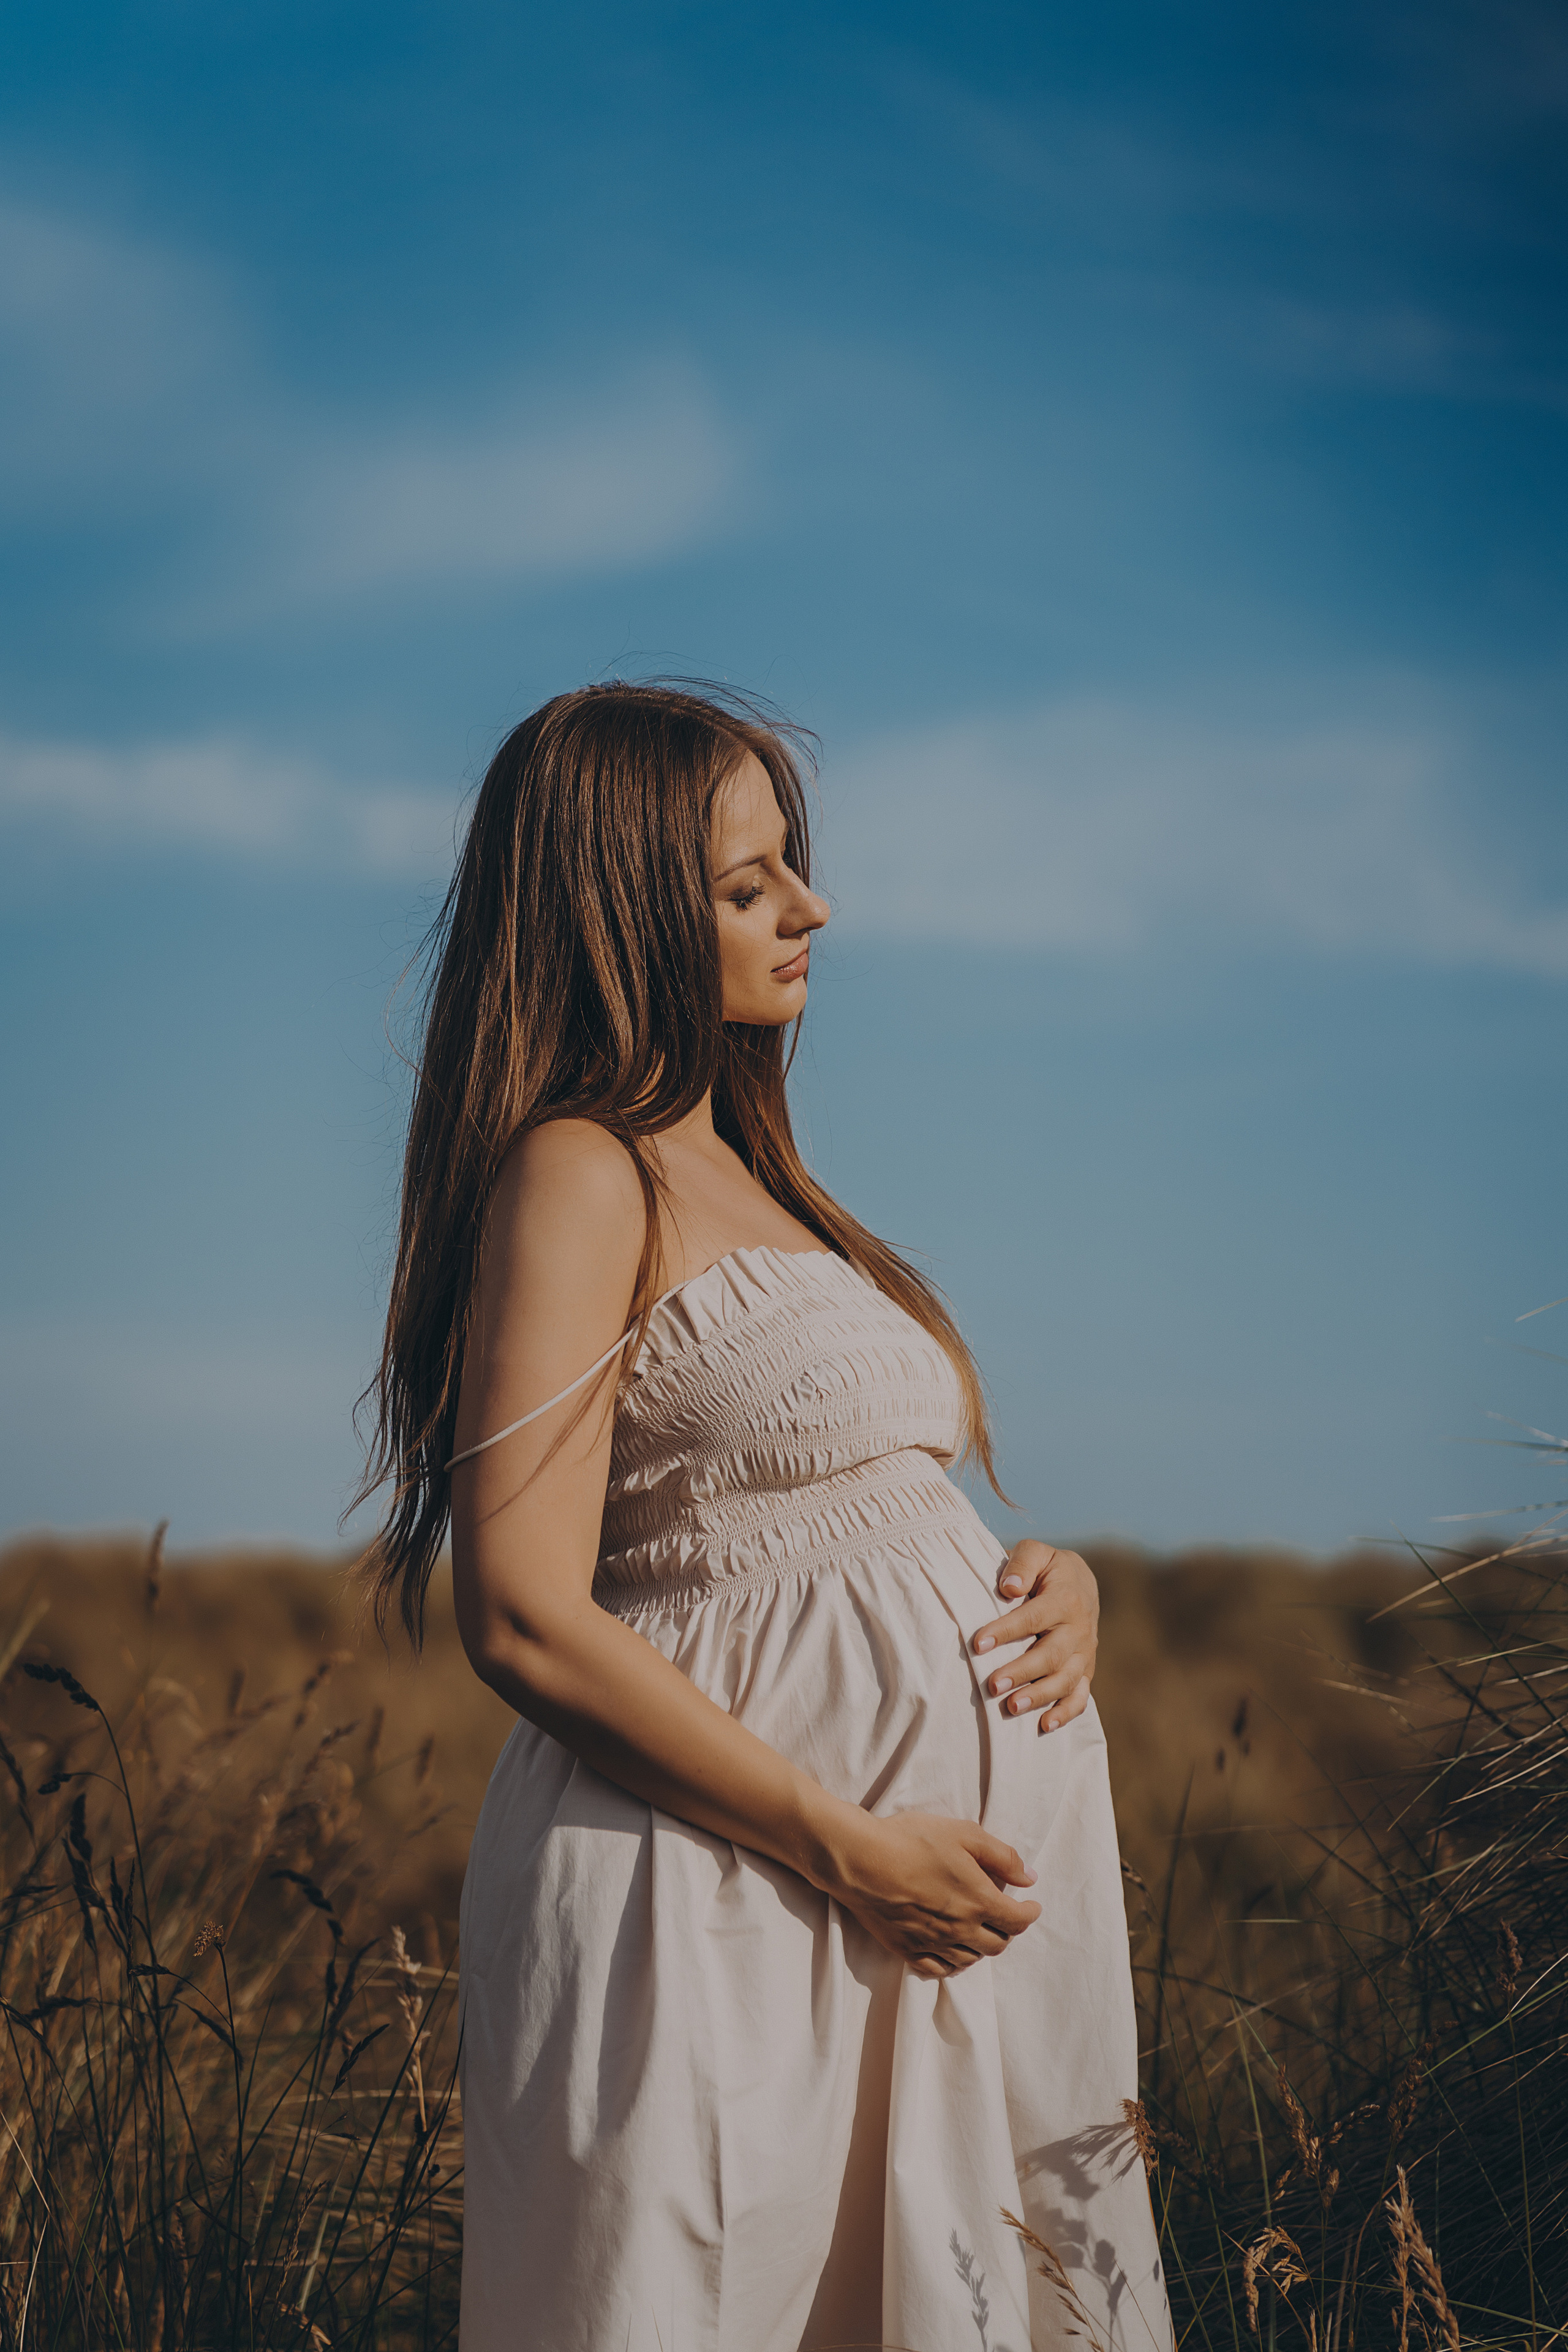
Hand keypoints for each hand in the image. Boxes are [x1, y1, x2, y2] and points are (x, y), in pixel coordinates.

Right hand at [827, 1810, 1041, 1979]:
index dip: (1030, 1913)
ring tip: (980, 1930)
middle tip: (1005, 1915)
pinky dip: (953, 1963)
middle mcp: (960, 1930)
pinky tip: (952, 1950)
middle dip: (1008, 1931)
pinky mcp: (907, 1950)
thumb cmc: (912, 1840)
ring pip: (971, 1959)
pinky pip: (940, 1969)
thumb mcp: (964, 1834)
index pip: (1017, 1921)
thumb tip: (1029, 1878)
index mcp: (978, 1902)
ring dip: (982, 1946)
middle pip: (997, 1944)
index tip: (1032, 1905)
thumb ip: (1002, 1857)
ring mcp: (933, 1944)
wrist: (861, 1859)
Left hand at [971, 1540, 1097, 1732]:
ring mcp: (1085, 1653)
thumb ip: (1022, 1563)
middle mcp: (1079, 1629)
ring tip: (1011, 1708)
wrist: (1081, 1582)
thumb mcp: (1037, 1553)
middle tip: (992, 1685)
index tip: (978, 1644)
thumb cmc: (1047, 1568)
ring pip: (1065, 1680)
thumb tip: (1008, 1588)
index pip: (1034, 1617)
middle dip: (1021, 1672)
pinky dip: (1066, 1713)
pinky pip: (1080, 1696)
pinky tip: (1044, 1725)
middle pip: (1051, 1655)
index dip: (1006, 1631)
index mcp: (1066, 1598)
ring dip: (1039, 1696)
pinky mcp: (1085, 1670)